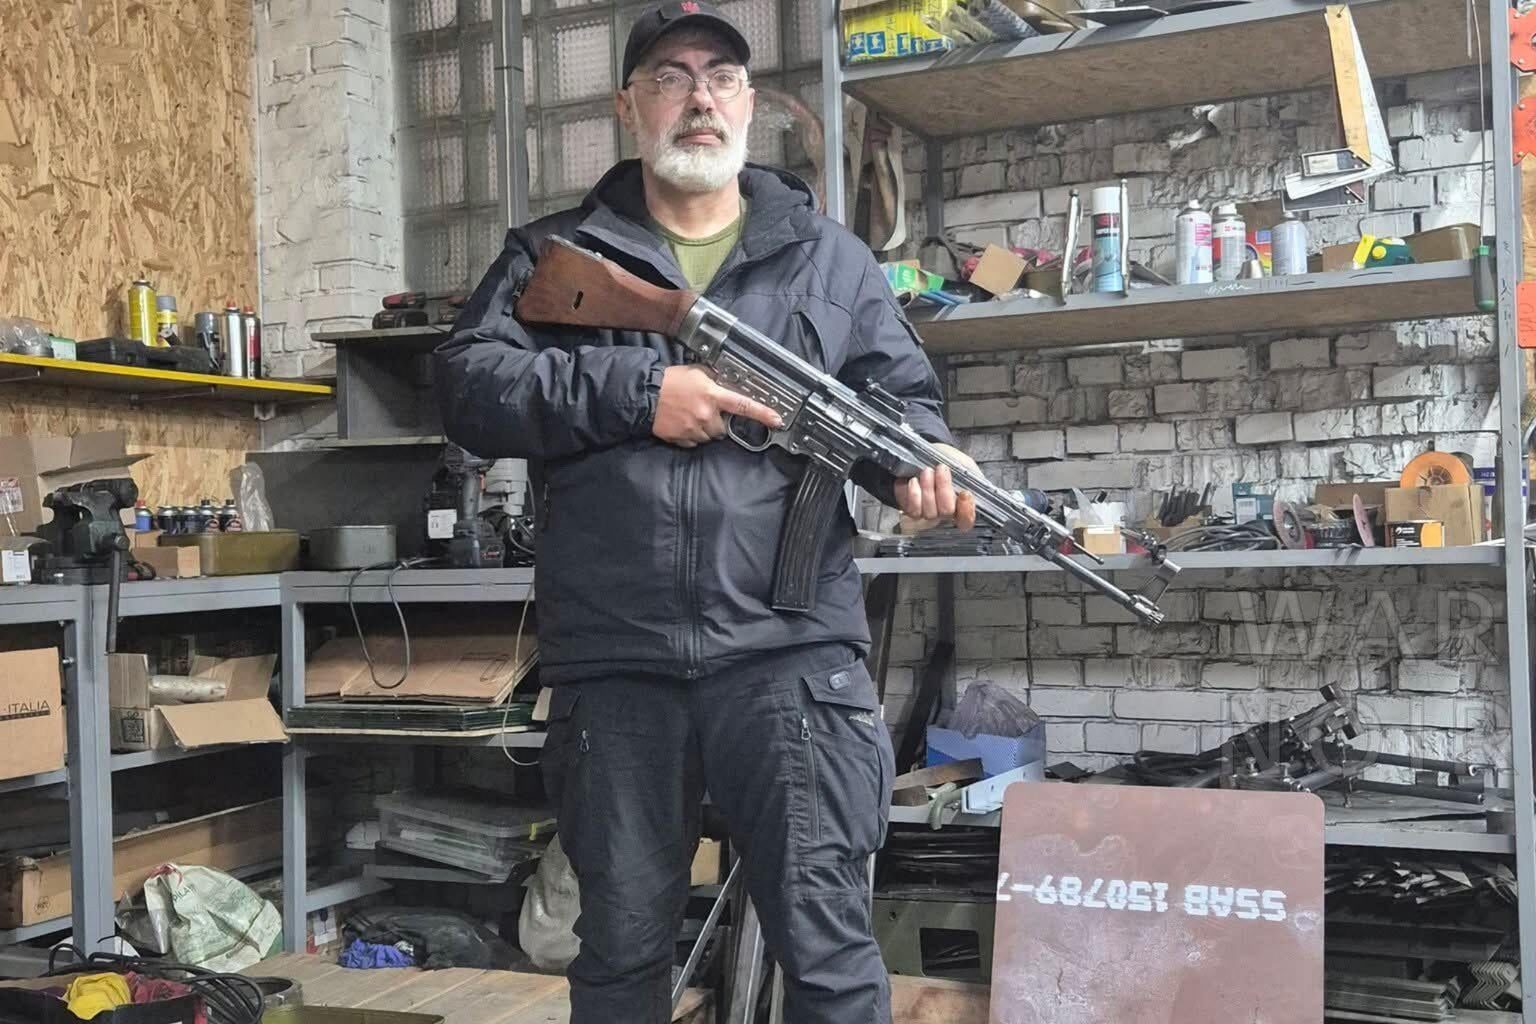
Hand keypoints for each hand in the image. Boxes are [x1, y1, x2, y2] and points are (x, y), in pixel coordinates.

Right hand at [652, 365, 783, 447]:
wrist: (644, 395)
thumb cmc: (670, 381)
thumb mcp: (696, 373)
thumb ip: (714, 380)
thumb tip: (726, 385)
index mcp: (712, 395)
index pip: (743, 405)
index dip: (763, 414)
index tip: (777, 420)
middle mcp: (706, 414)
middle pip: (723, 428)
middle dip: (717, 422)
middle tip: (703, 410)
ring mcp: (694, 429)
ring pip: (709, 436)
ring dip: (704, 429)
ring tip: (689, 415)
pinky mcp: (682, 439)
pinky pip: (694, 442)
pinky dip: (691, 435)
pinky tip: (682, 423)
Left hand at [897, 443, 980, 530]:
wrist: (921, 456)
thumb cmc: (944, 461)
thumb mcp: (963, 464)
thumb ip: (970, 475)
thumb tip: (970, 483)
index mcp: (962, 505)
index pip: (966, 520)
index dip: (966, 510)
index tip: (965, 493)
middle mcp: (945, 514)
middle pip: (947, 511)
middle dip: (944, 489)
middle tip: (941, 469)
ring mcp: (928, 514)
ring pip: (929, 512)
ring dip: (928, 489)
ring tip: (927, 471)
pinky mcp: (911, 511)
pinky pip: (913, 510)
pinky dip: (913, 494)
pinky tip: (914, 481)